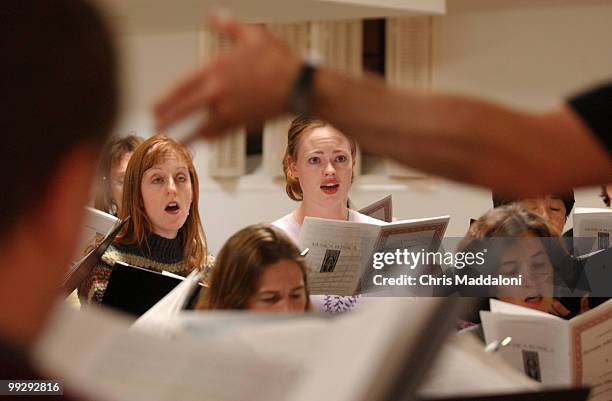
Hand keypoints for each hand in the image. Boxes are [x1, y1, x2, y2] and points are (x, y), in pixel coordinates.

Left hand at [154, 16, 301, 139]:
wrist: (299, 86)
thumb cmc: (280, 62)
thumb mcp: (253, 34)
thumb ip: (229, 26)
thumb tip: (215, 17)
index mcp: (217, 70)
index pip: (182, 87)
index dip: (166, 99)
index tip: (155, 106)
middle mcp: (219, 92)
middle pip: (185, 109)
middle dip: (168, 119)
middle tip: (157, 125)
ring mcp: (230, 111)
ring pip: (201, 126)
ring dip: (187, 134)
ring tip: (176, 139)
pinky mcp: (243, 124)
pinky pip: (220, 133)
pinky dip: (209, 137)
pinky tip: (204, 139)